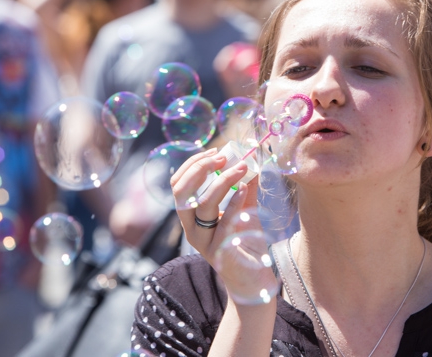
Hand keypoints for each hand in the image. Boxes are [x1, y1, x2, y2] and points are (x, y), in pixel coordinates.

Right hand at [170, 148, 277, 304]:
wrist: (252, 280)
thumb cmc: (245, 243)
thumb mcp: (244, 211)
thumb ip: (245, 189)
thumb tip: (252, 160)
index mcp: (191, 217)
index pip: (178, 185)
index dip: (192, 164)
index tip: (215, 151)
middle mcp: (193, 230)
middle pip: (182, 194)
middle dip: (200, 170)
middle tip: (222, 157)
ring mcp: (205, 243)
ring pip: (203, 207)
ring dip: (222, 182)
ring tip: (241, 168)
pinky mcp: (222, 254)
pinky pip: (225, 225)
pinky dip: (235, 203)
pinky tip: (245, 189)